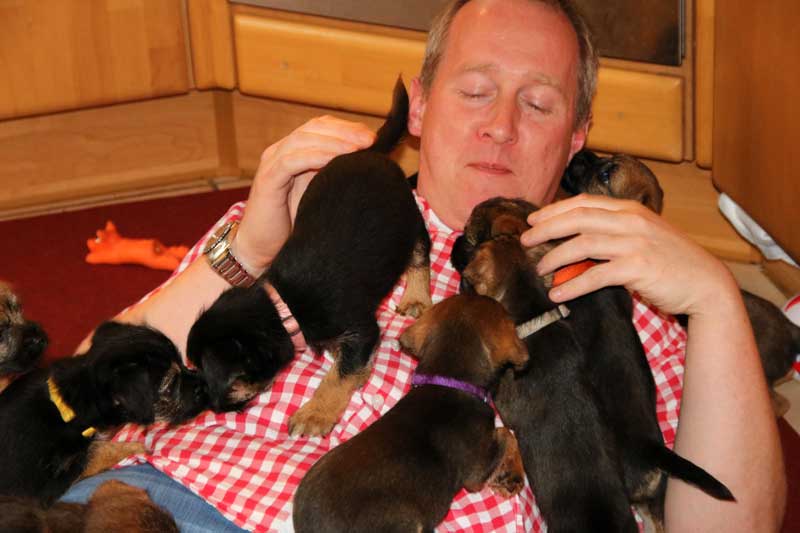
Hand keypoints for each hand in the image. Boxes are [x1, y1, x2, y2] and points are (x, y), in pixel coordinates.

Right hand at [233, 116, 374, 273]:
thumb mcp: (319, 194)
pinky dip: (314, 156)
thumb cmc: (292, 226)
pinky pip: (291, 160)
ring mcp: (272, 163)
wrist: (262, 250)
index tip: (372, 138)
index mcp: (295, 152)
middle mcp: (281, 151)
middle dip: (345, 131)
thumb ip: (334, 176)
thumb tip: (366, 167)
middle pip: (314, 128)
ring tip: (357, 147)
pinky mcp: (268, 179)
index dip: (347, 128)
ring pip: (304, 139)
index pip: (321, 128)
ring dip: (334, 141)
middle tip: (370, 139)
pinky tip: (334, 159)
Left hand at [520, 194, 736, 316]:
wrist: (706, 283)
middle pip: (577, 218)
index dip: (554, 210)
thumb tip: (576, 237)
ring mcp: (634, 243)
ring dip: (555, 258)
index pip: (583, 203)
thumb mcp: (643, 234)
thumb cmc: (671, 261)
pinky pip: (595, 275)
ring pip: (582, 244)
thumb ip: (614, 230)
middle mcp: (631, 221)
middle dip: (546, 229)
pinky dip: (572, 285)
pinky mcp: (637, 268)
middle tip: (526, 241)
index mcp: (630, 209)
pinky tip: (557, 293)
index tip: (533, 220)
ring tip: (539, 269)